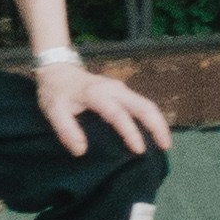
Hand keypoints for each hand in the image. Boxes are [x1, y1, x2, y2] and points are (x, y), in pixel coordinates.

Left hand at [34, 60, 173, 158]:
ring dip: (157, 122)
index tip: (139, 150)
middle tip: (166, 147)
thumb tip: (81, 150)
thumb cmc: (55, 92)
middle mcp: (113, 89)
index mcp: (97, 93)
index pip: (118, 114)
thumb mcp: (53, 111)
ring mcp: (119, 89)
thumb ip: (66, 130)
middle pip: (143, 105)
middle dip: (157, 125)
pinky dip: (150, 118)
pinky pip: (140, 104)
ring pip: (145, 103)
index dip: (130, 132)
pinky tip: (152, 133)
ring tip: (164, 143)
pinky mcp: (121, 92)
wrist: (57, 69)